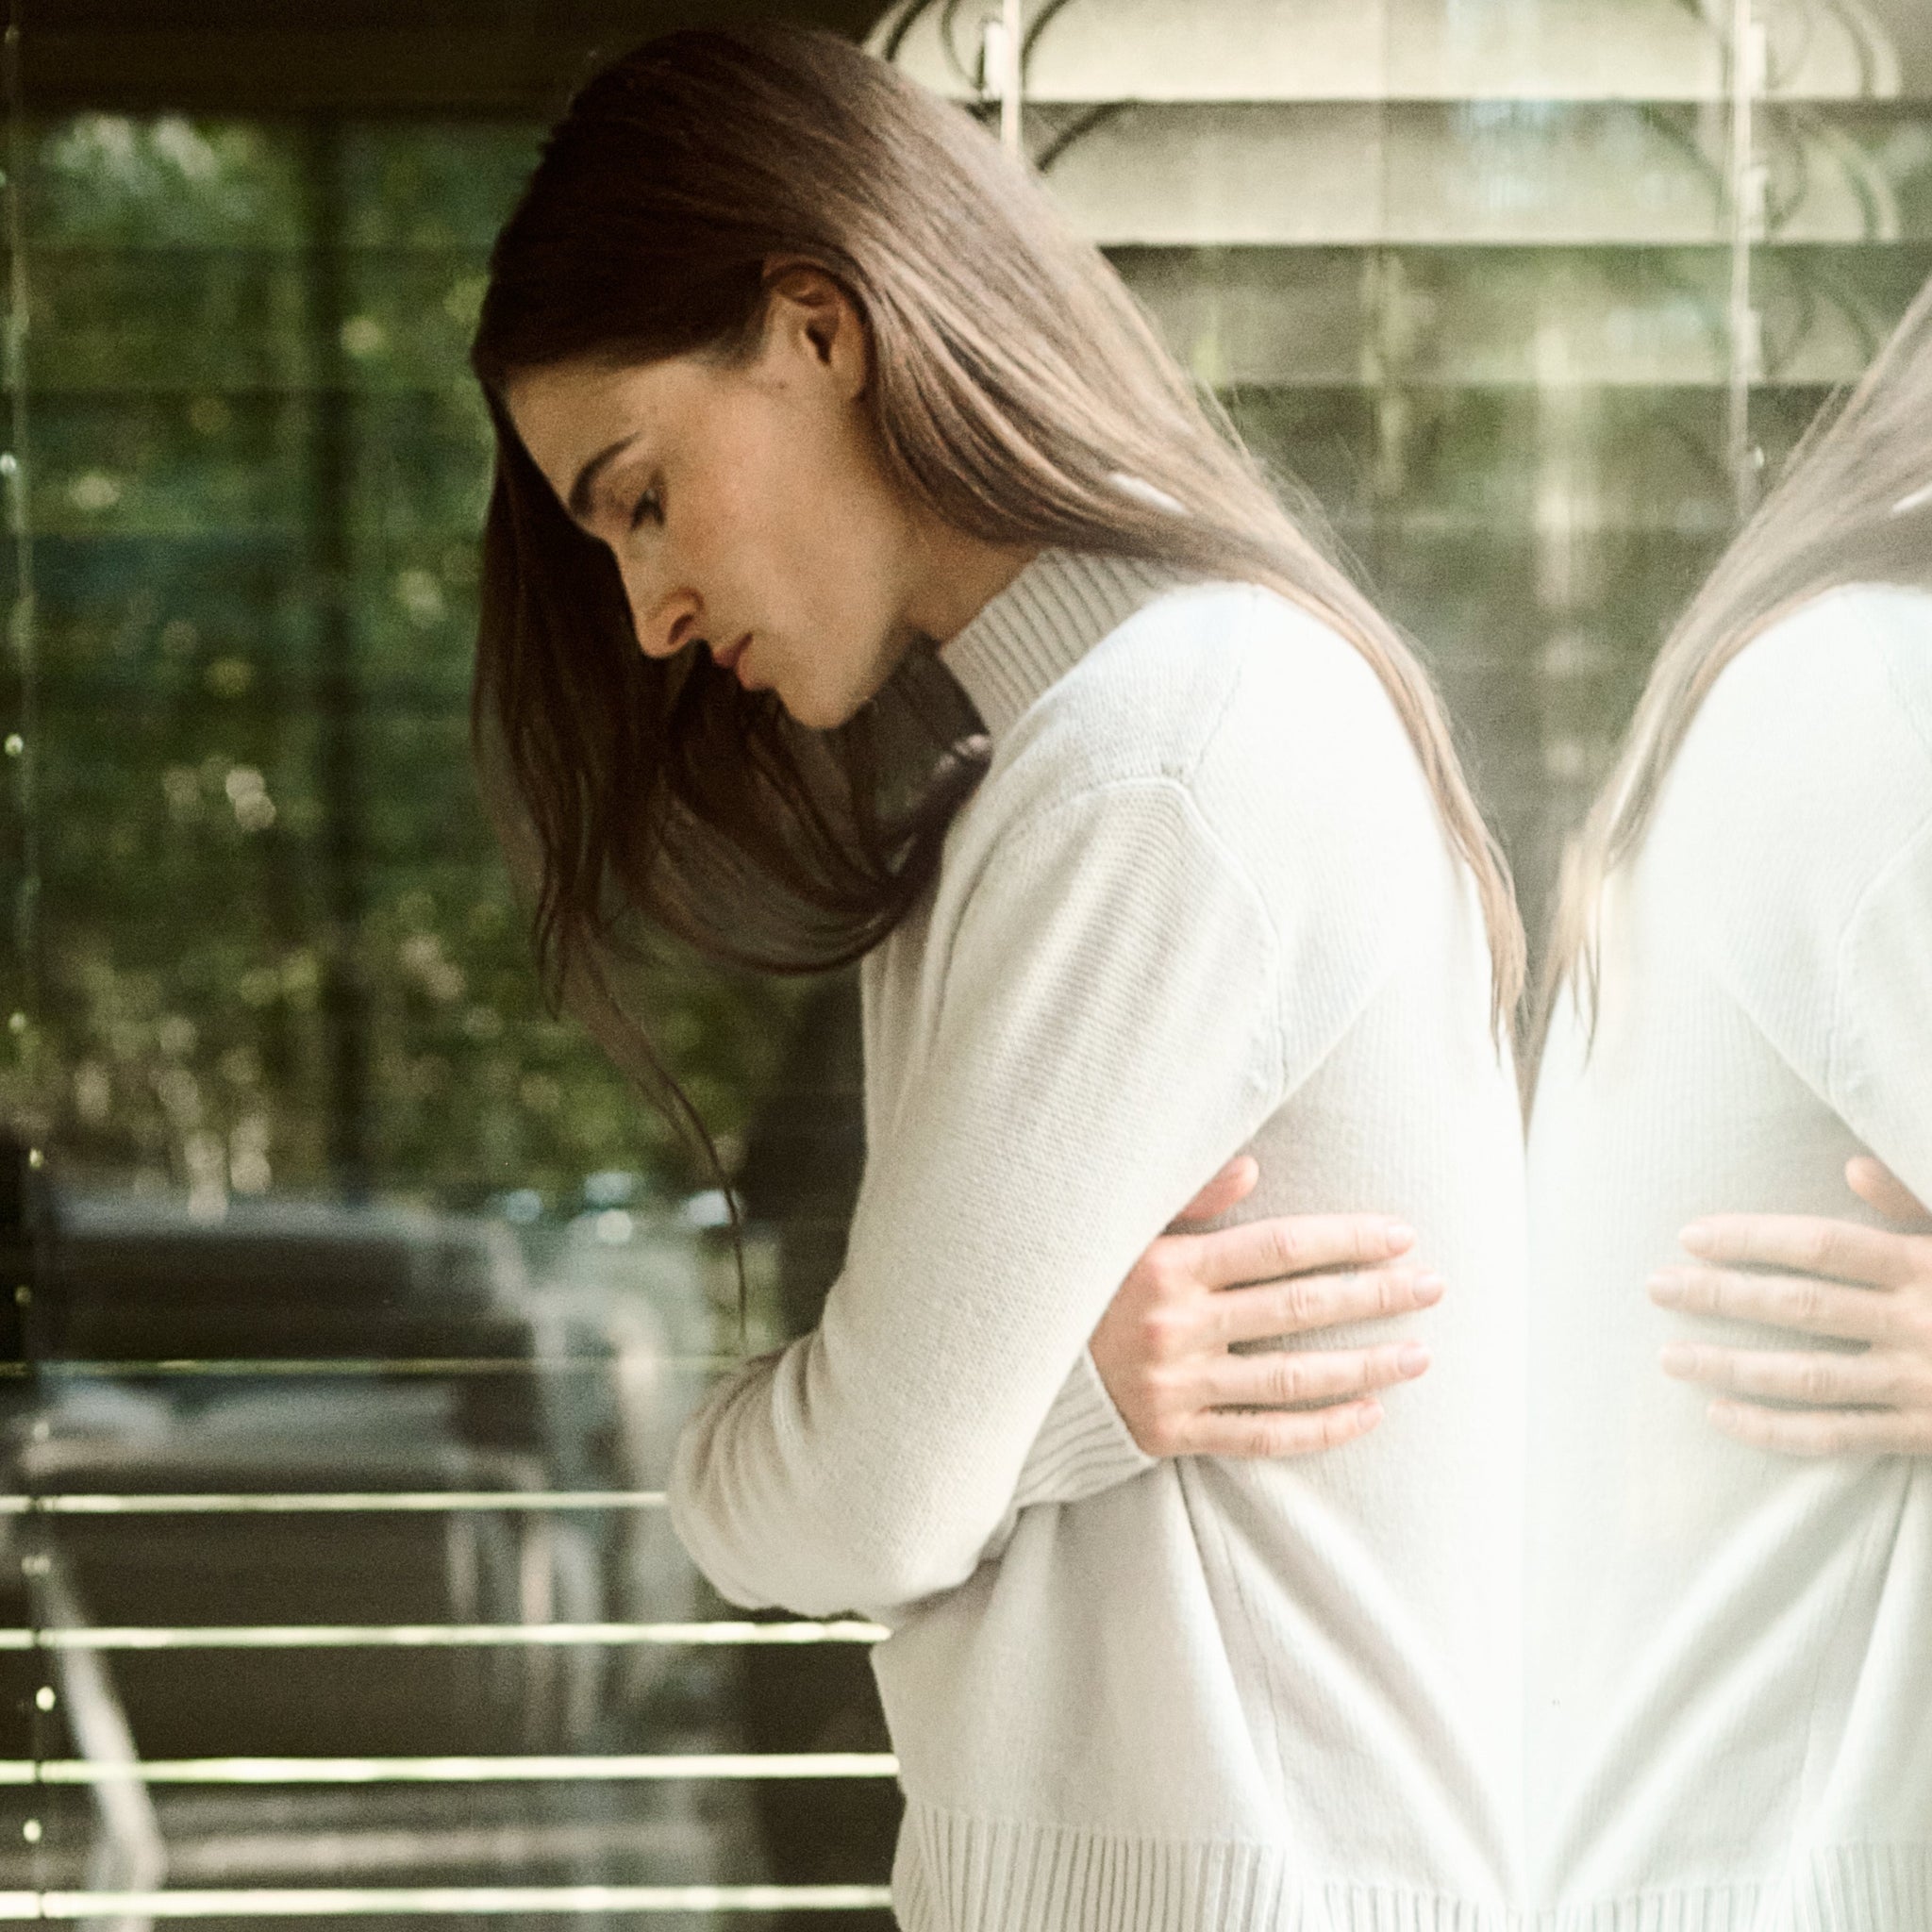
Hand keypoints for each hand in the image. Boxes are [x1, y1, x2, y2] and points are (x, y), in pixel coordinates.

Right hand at [1089, 1153, 1441, 1457]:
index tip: (1401, 1236)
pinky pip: (1262, 1437)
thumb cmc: (1078, 1284)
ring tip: (1419, 1354)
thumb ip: (1188, 1199)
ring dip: (1364, 1366)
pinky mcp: (1173, 1435)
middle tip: (1434, 1287)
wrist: (1010, 1367)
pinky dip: (1320, 1428)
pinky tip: (1368, 1413)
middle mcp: (1177, 1327)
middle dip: (1374, 1296)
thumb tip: (1254, 1165)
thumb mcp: (1122, 1229)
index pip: (1279, 1249)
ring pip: (1292, 1379)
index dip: (1346, 1240)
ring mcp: (1177, 1386)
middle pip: (1299, 1310)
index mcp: (1168, 1266)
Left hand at [1648, 1157, 1931, 1453]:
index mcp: (1927, 1266)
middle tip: (1654, 1288)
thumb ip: (1917, 1203)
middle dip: (1721, 1297)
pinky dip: (1774, 1431)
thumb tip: (1851, 1166)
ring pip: (1808, 1378)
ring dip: (1731, 1368)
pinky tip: (1720, 1416)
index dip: (1753, 1239)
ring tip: (1668, 1357)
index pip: (1823, 1246)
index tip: (1691, 1236)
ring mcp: (1919, 1385)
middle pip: (1801, 1307)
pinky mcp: (1923, 1435)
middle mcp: (1919, 1324)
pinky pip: (1837, 1437)